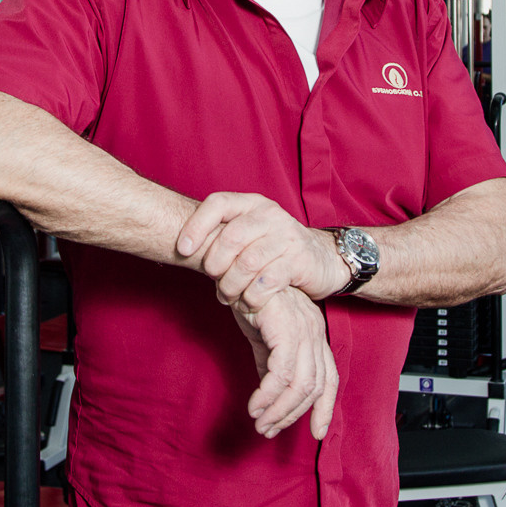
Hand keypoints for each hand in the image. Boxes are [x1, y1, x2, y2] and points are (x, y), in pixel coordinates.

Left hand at [177, 192, 350, 307]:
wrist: (324, 259)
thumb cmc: (276, 249)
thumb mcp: (251, 234)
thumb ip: (223, 236)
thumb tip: (180, 248)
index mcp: (252, 204)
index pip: (218, 203)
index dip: (196, 226)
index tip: (183, 250)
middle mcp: (269, 214)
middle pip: (231, 237)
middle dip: (215, 263)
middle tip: (213, 280)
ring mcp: (286, 235)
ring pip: (247, 262)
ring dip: (232, 286)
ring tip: (228, 297)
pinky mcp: (299, 259)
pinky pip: (267, 281)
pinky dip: (252, 296)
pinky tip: (249, 303)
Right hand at [232, 287, 338, 439]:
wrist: (234, 269)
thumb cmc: (249, 298)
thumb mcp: (263, 337)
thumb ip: (270, 364)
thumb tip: (269, 395)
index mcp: (313, 334)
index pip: (329, 379)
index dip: (325, 408)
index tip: (316, 433)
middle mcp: (314, 332)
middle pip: (316, 386)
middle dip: (293, 415)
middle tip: (268, 430)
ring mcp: (303, 329)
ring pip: (300, 384)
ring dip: (279, 410)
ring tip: (259, 422)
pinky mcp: (286, 328)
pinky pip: (281, 373)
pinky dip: (268, 395)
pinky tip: (254, 406)